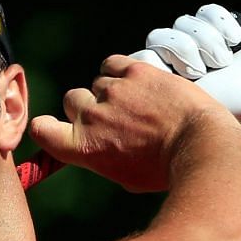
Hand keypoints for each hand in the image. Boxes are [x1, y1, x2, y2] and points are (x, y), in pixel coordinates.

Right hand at [26, 54, 227, 192]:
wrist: (200, 145)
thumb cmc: (165, 170)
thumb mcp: (124, 176)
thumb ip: (101, 156)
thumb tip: (97, 146)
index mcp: (83, 147)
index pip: (40, 128)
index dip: (48, 126)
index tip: (62, 127)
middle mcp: (91, 115)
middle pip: (72, 99)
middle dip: (89, 106)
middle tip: (117, 118)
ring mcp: (112, 90)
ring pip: (98, 82)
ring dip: (112, 90)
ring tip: (139, 104)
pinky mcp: (134, 71)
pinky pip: (113, 64)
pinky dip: (121, 71)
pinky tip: (138, 83)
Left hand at [129, 4, 240, 143]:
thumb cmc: (230, 102)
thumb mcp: (188, 101)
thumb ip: (157, 90)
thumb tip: (128, 74)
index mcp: (164, 77)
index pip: (142, 56)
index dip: (158, 61)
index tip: (180, 77)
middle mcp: (177, 56)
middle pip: (159, 35)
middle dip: (183, 51)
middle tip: (204, 70)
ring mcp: (197, 38)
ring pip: (184, 22)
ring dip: (208, 41)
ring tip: (225, 61)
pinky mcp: (218, 22)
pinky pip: (208, 11)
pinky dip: (224, 26)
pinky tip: (236, 42)